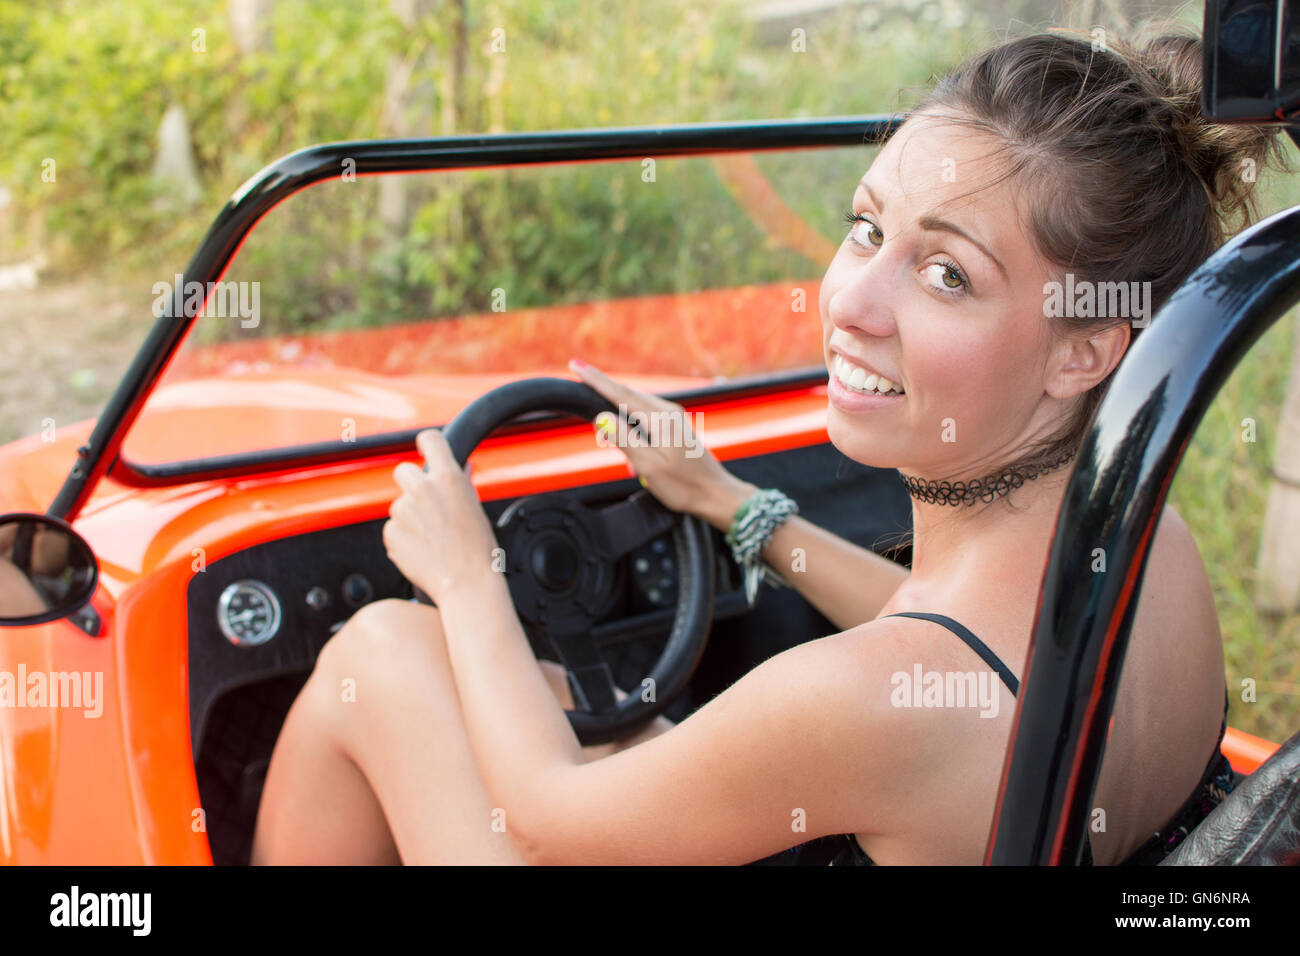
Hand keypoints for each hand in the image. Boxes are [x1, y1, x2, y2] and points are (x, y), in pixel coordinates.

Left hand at [383, 429, 500, 607]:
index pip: (430, 439)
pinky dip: (404, 537)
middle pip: (404, 471)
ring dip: (411, 517)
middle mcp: (423, 490)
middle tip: (427, 505)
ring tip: (433, 539)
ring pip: (400, 505)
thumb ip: (462, 484)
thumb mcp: (476, 508)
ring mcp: (404, 511)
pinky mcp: (391, 532)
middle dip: (412, 484)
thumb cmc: (479, 550)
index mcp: (448, 478)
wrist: (467, 584)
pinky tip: (423, 550)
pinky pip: (394, 528)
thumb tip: (462, 468)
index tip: (425, 449)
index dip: (427, 444)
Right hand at [568, 359, 754, 526]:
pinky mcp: (675, 428)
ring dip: (621, 426)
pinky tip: (636, 460)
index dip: (595, 380)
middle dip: (604, 398)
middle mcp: (668, 412)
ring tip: (626, 459)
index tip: (575, 365)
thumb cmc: (685, 485)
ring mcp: (673, 418)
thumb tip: (602, 418)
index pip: (620, 394)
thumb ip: (624, 439)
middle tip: (586, 401)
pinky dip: (634, 433)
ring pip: (635, 411)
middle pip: (627, 397)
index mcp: (661, 418)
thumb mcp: (648, 465)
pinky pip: (645, 421)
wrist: (716, 494)